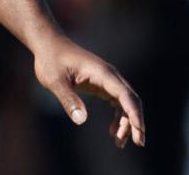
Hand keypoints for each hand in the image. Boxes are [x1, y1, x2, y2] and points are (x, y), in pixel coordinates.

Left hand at [33, 34, 144, 148]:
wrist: (48, 45)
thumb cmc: (50, 60)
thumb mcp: (55, 80)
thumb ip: (68, 98)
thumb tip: (81, 120)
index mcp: (102, 73)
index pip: (125, 95)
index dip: (134, 113)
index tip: (139, 130)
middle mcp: (109, 76)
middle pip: (131, 100)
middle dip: (136, 121)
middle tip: (138, 143)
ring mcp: (107, 80)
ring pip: (126, 103)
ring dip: (127, 122)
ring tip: (120, 143)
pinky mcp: (101, 84)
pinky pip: (117, 102)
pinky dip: (118, 117)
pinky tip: (112, 131)